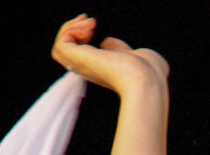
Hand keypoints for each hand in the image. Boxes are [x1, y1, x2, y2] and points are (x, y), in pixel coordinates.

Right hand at [51, 14, 168, 96]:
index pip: (79, 54)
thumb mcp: (132, 54)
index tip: (94, 25)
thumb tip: (106, 42)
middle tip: (90, 21)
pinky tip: (87, 29)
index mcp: (101, 69)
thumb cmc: (149, 72)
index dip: (80, 36)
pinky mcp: (80, 61)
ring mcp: (84, 66)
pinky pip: (61, 45)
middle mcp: (90, 69)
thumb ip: (118, 48)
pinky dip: (70, 31)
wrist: (148, 79)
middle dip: (73, 29)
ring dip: (70, 28)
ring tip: (89, 23)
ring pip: (60, 48)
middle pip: (65, 51)